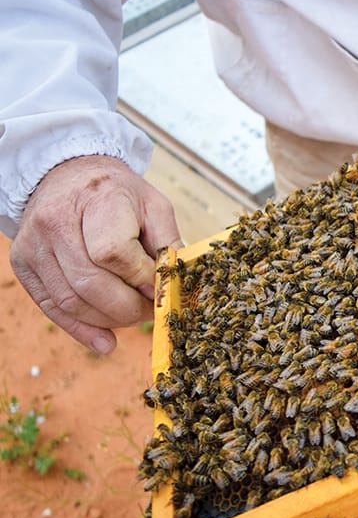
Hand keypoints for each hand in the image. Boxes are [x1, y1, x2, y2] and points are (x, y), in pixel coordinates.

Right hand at [9, 155, 181, 353]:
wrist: (68, 176)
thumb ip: (168, 243)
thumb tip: (173, 284)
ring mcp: (34, 245)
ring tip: (133, 318)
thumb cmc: (117, 193)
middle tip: (150, 311)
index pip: (112, 252)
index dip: (139, 277)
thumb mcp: (154, 206)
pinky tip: (105, 342)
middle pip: (90, 283)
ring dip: (108, 320)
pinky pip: (51, 307)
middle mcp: (56, 222)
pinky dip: (80, 330)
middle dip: (127, 307)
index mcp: (95, 199)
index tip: (158, 286)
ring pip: (71, 301)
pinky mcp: (24, 265)